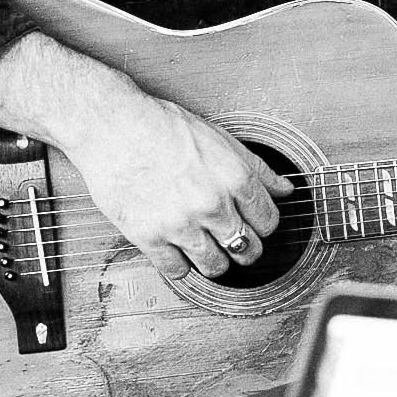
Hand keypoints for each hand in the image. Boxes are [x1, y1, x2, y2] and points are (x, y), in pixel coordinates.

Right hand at [0, 31, 295, 285]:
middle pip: (248, 250)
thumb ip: (257, 167)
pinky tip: (177, 249)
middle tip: (233, 239)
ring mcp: (180, 224)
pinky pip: (177, 271)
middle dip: (245, 247)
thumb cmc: (161, 125)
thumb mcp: (219, 137)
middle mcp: (212, 204)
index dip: (264, 225)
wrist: (110, 125)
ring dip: (216, 261)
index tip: (254, 223)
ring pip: (216, 267)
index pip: (269, 223)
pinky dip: (180, 265)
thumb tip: (286, 189)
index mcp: (234, 177)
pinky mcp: (149, 237)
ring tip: (206, 247)